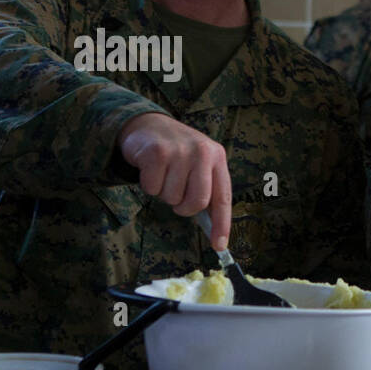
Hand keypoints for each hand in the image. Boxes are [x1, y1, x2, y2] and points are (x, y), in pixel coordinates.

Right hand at [117, 112, 231, 249]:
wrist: (147, 124)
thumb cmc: (176, 152)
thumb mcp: (198, 163)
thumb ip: (207, 189)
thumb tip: (212, 229)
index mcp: (217, 157)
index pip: (223, 197)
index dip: (222, 224)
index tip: (219, 245)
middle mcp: (202, 152)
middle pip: (197, 202)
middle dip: (184, 207)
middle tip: (177, 197)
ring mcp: (179, 151)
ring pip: (172, 197)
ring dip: (163, 193)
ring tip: (163, 174)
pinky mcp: (156, 152)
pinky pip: (152, 188)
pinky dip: (148, 185)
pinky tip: (150, 169)